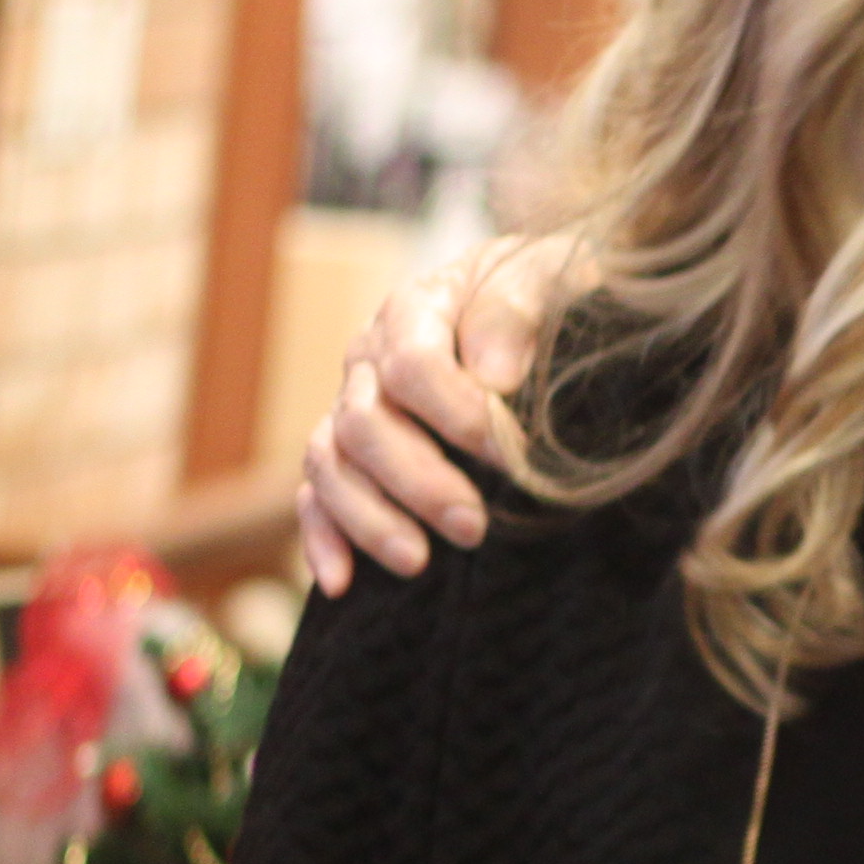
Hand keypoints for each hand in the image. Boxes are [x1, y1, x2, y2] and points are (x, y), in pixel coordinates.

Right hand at [293, 232, 578, 594]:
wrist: (542, 307)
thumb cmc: (549, 296)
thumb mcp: (548, 280)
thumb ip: (515, 312)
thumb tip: (493, 376)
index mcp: (414, 311)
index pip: (412, 366)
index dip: (454, 413)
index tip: (503, 451)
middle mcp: (369, 360)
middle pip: (364, 423)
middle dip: (416, 481)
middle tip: (471, 526)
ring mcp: (352, 409)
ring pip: (330, 464)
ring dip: (370, 518)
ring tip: (417, 562)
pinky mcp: (350, 457)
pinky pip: (315, 498)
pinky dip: (323, 540)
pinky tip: (342, 583)